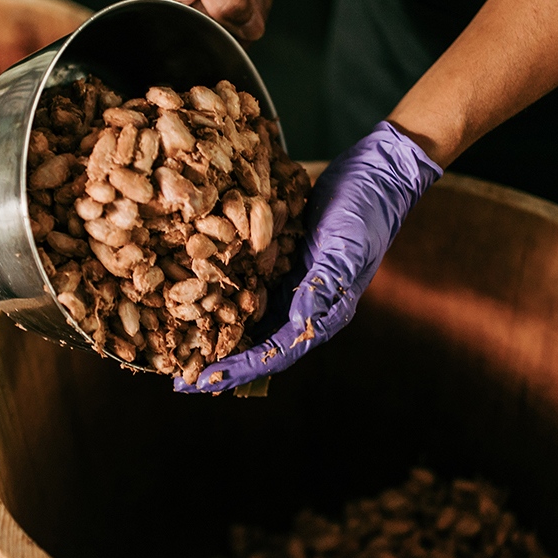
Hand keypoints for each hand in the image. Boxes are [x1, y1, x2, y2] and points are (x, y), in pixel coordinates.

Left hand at [175, 122, 442, 392]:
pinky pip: (250, 287)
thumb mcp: (346, 248)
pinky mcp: (284, 261)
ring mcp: (294, 285)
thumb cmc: (365, 213)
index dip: (240, 370)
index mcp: (325, 314)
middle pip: (259, 346)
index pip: (277, 353)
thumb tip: (298, 327)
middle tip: (181, 379)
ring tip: (183, 348)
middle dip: (222, 362)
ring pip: (252, 321)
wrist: (376, 176)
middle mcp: (307, 307)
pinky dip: (225, 297)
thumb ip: (323, 287)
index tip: (205, 382)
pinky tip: (198, 300)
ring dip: (219, 335)